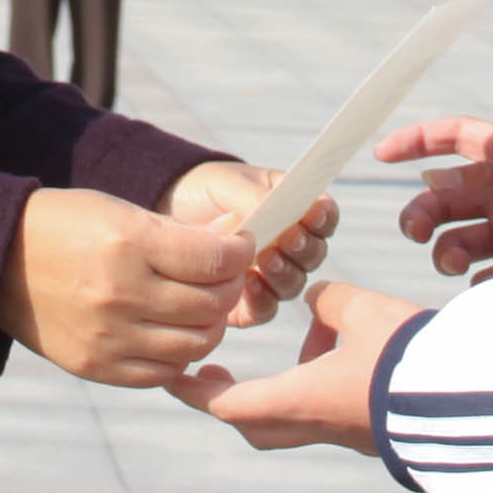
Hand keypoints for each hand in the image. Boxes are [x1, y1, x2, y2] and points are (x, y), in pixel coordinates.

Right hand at [0, 188, 250, 385]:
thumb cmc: (66, 227)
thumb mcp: (121, 212)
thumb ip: (180, 232)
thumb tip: (236, 237)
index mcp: (129, 244)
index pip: (216, 260)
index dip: (239, 252)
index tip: (238, 246)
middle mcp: (120, 294)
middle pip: (212, 306)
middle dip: (229, 288)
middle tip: (223, 277)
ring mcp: (108, 337)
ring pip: (196, 345)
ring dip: (209, 324)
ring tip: (199, 306)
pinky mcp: (97, 367)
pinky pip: (163, 372)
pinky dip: (179, 354)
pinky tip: (172, 331)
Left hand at [164, 158, 341, 325]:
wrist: (169, 214)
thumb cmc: (206, 192)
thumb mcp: (227, 183)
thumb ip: (253, 196)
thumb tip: (272, 209)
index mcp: (294, 211)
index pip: (323, 217)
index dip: (323, 216)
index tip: (314, 209)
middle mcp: (289, 248)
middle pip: (314, 255)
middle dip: (304, 247)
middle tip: (288, 237)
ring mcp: (270, 277)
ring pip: (293, 284)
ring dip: (284, 273)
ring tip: (265, 260)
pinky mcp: (249, 304)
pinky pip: (266, 309)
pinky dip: (263, 299)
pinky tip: (248, 285)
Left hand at [172, 281, 426, 452]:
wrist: (465, 403)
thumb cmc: (406, 356)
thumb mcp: (362, 310)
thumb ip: (329, 301)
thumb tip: (315, 299)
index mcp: (298, 401)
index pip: (225, 404)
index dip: (193, 390)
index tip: (173, 376)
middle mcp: (314, 426)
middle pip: (252, 423)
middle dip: (229, 398)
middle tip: (216, 371)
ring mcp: (344, 435)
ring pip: (290, 420)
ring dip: (279, 389)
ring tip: (305, 342)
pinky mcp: (371, 433)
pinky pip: (325, 415)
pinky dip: (316, 388)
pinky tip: (342, 352)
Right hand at [377, 114, 492, 295]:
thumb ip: (490, 177)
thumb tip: (432, 178)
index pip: (452, 139)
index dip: (417, 141)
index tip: (382, 154)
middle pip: (445, 198)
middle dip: (422, 213)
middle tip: (417, 231)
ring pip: (458, 242)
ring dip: (445, 251)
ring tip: (454, 262)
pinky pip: (486, 280)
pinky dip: (478, 285)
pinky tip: (490, 284)